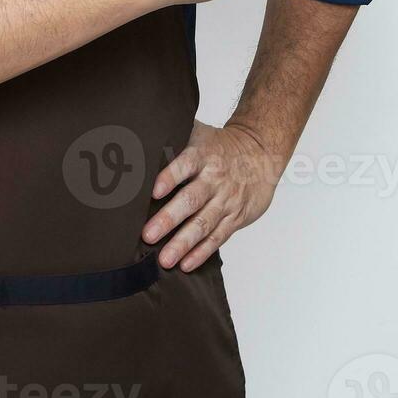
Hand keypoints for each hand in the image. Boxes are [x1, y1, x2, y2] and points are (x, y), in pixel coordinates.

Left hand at [141, 120, 288, 271]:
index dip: (169, 177)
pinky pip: (217, 237)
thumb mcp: (199, 134)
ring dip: (183, 243)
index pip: (184, 165)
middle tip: (148, 235)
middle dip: (169, 219)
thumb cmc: (221, 145)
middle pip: (191, 200)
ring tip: (165, 259)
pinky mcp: (236, 217)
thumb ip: (173, 142)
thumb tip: (136, 145)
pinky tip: (186, 263)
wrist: (260, 152)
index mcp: (202, 156)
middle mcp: (214, 179)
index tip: (154, 191)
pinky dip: (201, 252)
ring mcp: (226, 200)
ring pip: (203, 224)